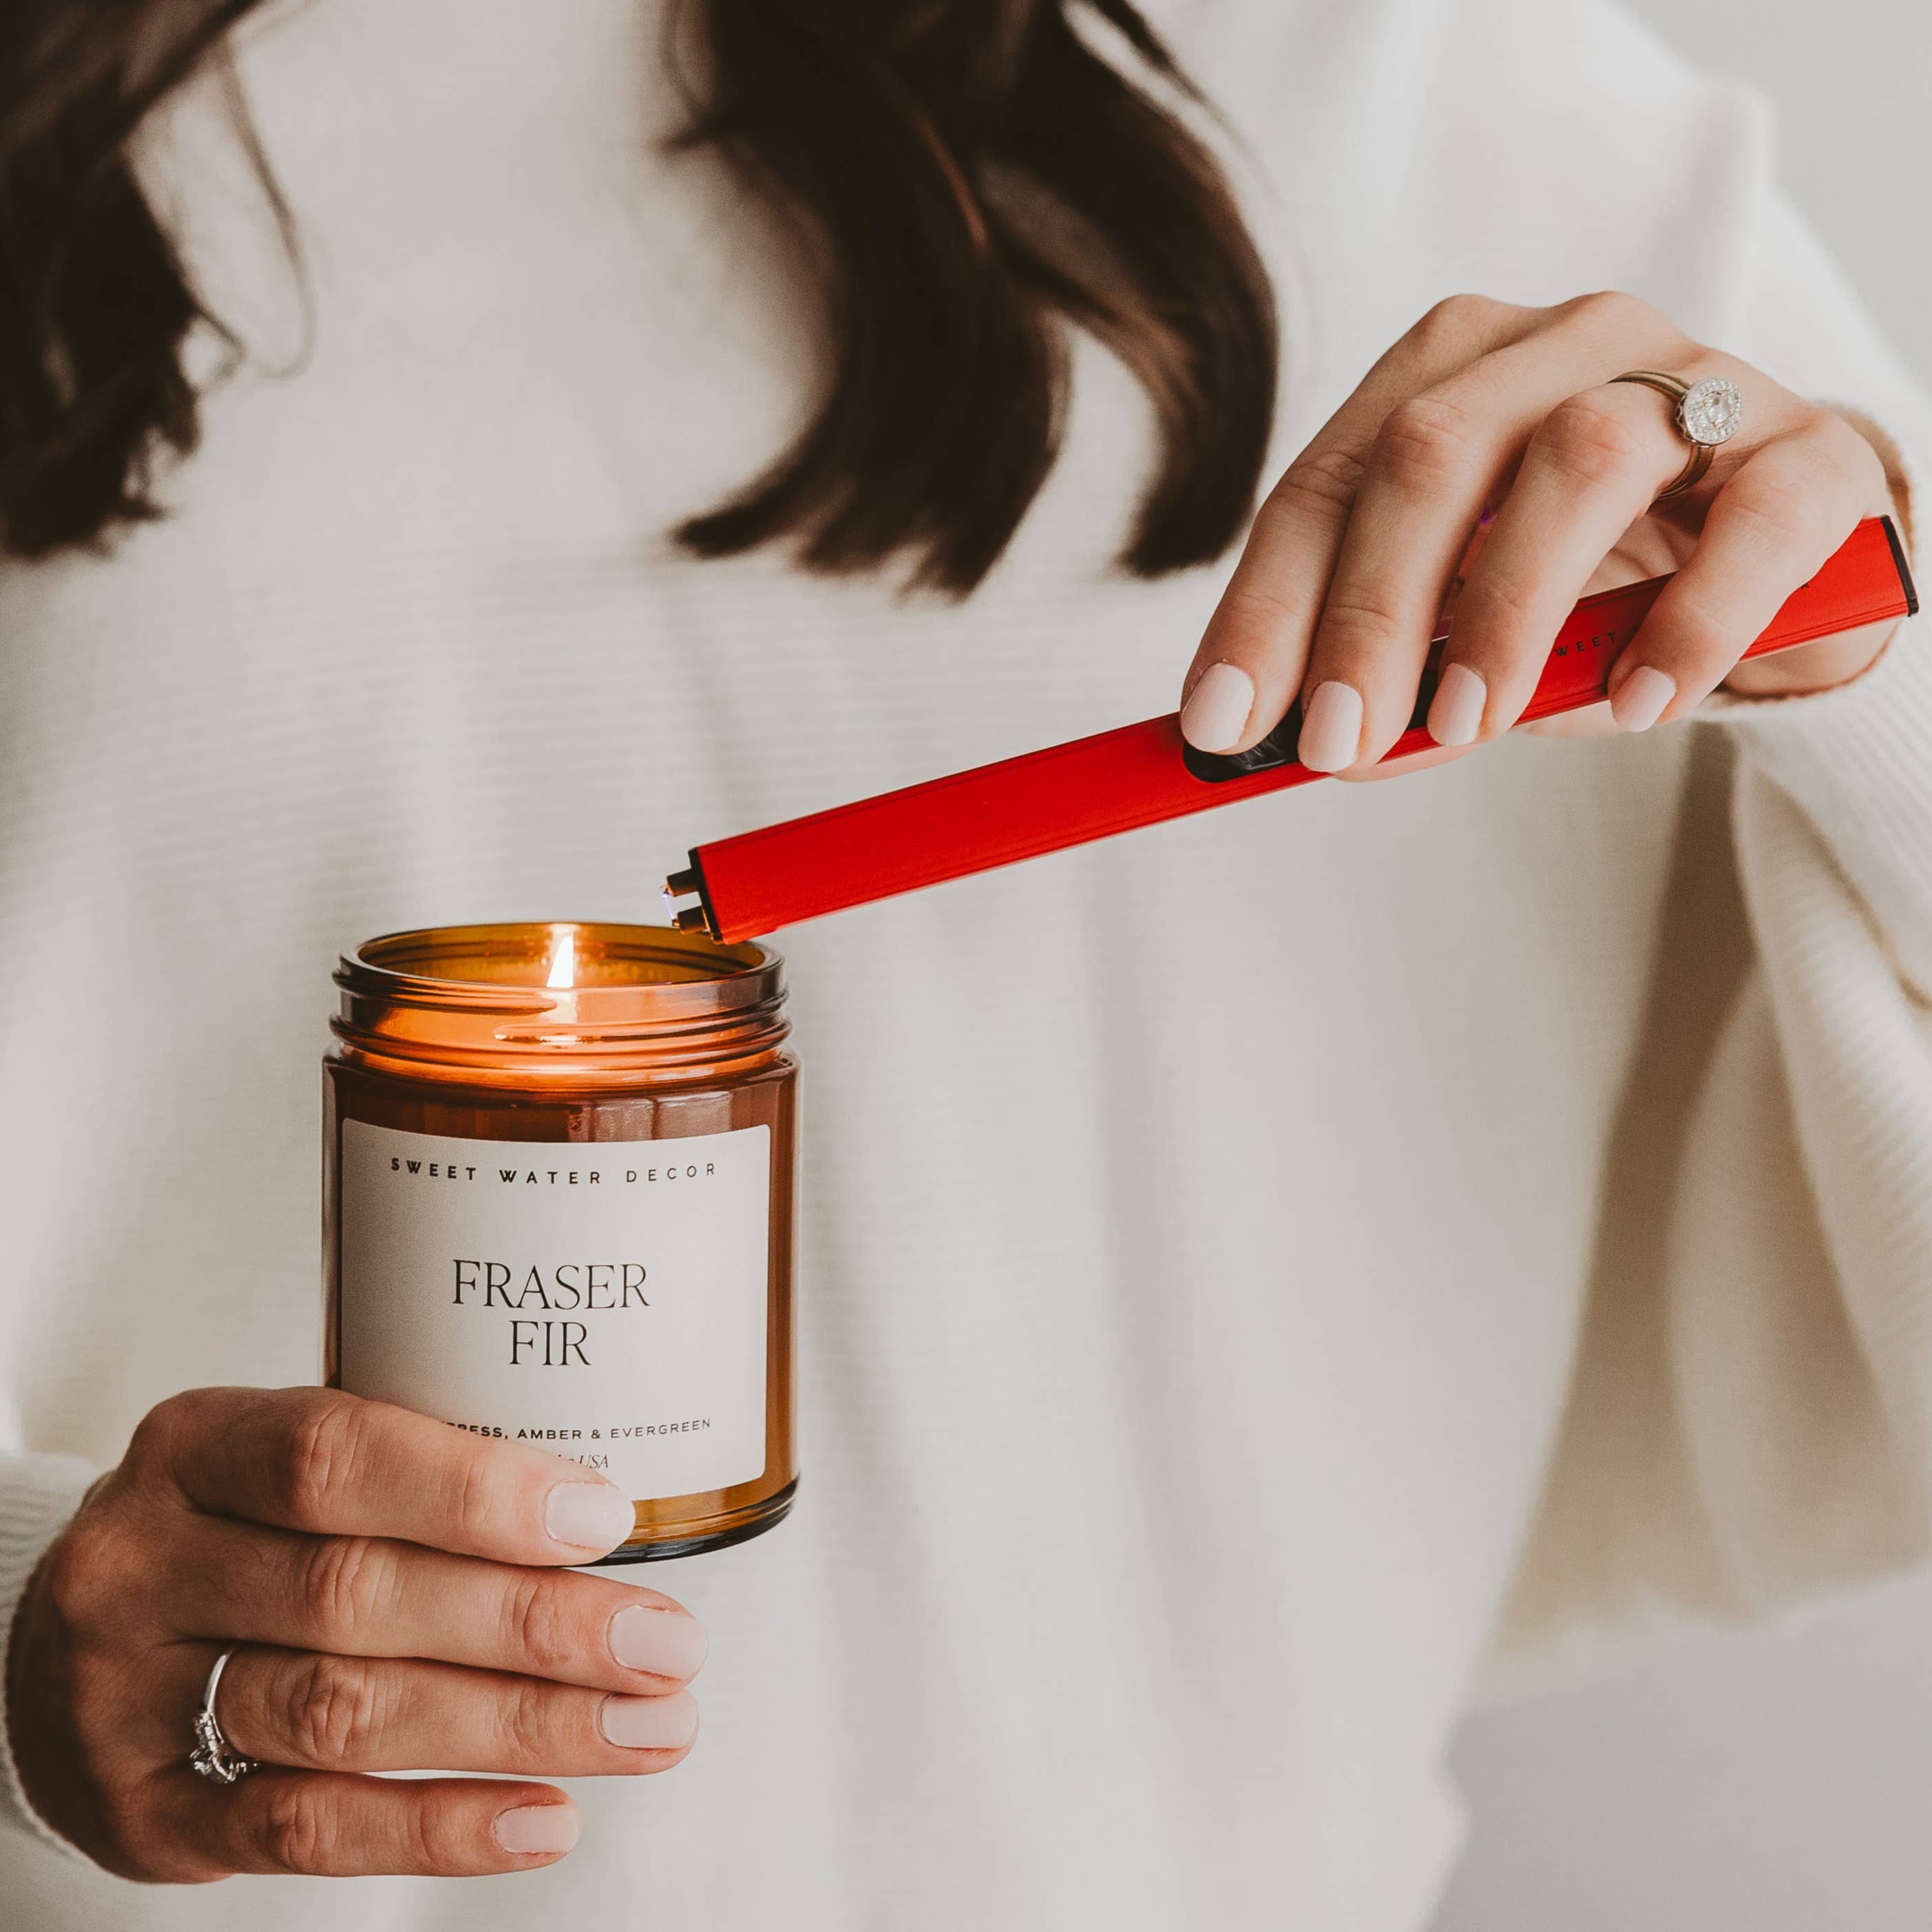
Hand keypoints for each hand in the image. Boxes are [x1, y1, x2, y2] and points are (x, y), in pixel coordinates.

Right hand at [5, 1387, 707, 1880]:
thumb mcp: (279, 1466)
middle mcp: (148, 1569)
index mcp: (194, 1448)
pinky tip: (546, 1817)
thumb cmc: (225, 1536)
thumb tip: (601, 1515)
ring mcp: (131, 1701)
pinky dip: (441, 1826)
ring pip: (346, 1715)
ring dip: (519, 1726)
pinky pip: (307, 1830)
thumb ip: (408, 1474)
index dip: (475, 1490)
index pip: (333, 1456)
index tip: (602, 1517)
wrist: (56, 1649)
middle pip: (358, 1595)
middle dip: (534, 1623)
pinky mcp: (148, 1817)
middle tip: (663, 1644)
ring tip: (644, 1729)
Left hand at [1178, 291, 1900, 776]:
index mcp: (1455, 374)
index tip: (1221, 723)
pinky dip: (1688, 624)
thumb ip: (1395, 680)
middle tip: (1337, 742)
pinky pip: (1751, 522)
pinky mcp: (1810, 450)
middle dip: (1368, 612)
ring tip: (1470, 723)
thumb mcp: (1471, 638)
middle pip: (1431, 451)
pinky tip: (1640, 704)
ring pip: (1580, 456)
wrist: (1786, 569)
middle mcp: (1565, 346)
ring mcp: (1698, 380)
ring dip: (1505, 608)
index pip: (1328, 483)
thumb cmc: (1599, 594)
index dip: (1265, 605)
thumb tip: (1311, 750)